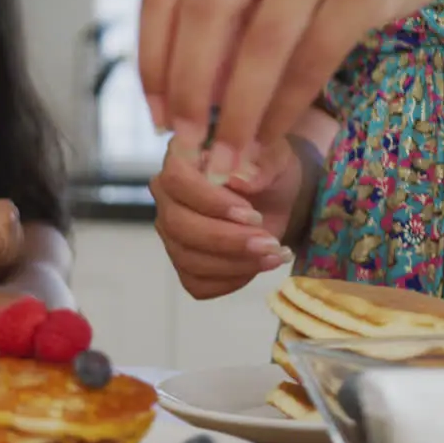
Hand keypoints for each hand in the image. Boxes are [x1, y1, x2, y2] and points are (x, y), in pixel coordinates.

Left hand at [138, 0, 443, 172]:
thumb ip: (227, 7)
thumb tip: (182, 92)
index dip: (152, 57)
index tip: (157, 112)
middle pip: (204, 11)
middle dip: (187, 88)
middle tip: (184, 141)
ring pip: (260, 42)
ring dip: (236, 112)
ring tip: (226, 157)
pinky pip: (313, 58)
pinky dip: (285, 106)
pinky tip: (271, 136)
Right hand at [151, 139, 298, 299]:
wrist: (276, 199)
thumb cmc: (268, 172)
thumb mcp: (275, 159)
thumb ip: (261, 164)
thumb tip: (241, 180)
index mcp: (181, 160)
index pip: (176, 181)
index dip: (211, 202)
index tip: (252, 214)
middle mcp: (167, 198)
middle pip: (179, 226)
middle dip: (227, 240)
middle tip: (269, 242)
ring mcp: (172, 234)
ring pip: (189, 259)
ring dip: (236, 264)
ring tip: (274, 254)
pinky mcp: (184, 264)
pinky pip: (198, 283)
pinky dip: (232, 281)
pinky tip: (258, 266)